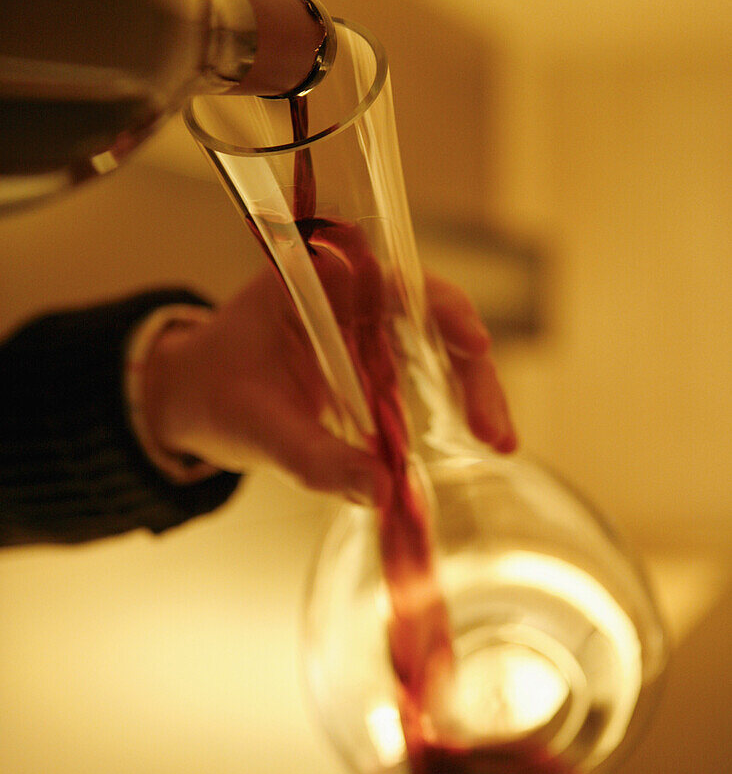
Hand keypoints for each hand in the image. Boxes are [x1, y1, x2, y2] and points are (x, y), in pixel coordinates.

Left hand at [142, 268, 516, 502]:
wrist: (192, 397)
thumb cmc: (213, 393)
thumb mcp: (258, 427)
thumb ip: (316, 458)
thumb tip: (383, 493)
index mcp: (320, 280)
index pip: (398, 282)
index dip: (446, 311)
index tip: (475, 345)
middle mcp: (354, 295)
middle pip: (435, 318)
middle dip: (474, 373)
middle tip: (496, 433)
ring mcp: (369, 327)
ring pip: (440, 348)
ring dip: (473, 393)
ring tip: (498, 443)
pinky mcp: (375, 360)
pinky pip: (424, 374)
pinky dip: (450, 406)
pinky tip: (474, 440)